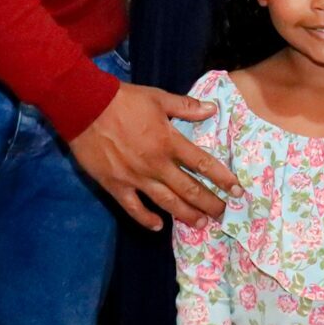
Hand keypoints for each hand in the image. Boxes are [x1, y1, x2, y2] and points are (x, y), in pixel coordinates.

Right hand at [69, 83, 240, 231]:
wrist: (86, 108)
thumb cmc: (124, 101)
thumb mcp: (158, 98)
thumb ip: (186, 107)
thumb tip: (212, 109)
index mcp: (169, 142)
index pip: (203, 164)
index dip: (223, 178)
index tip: (237, 191)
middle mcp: (156, 164)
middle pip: (189, 189)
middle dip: (209, 203)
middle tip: (224, 214)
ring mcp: (136, 178)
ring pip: (166, 202)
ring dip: (185, 214)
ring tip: (201, 224)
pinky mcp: (116, 185)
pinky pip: (133, 208)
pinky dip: (146, 218)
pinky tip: (158, 226)